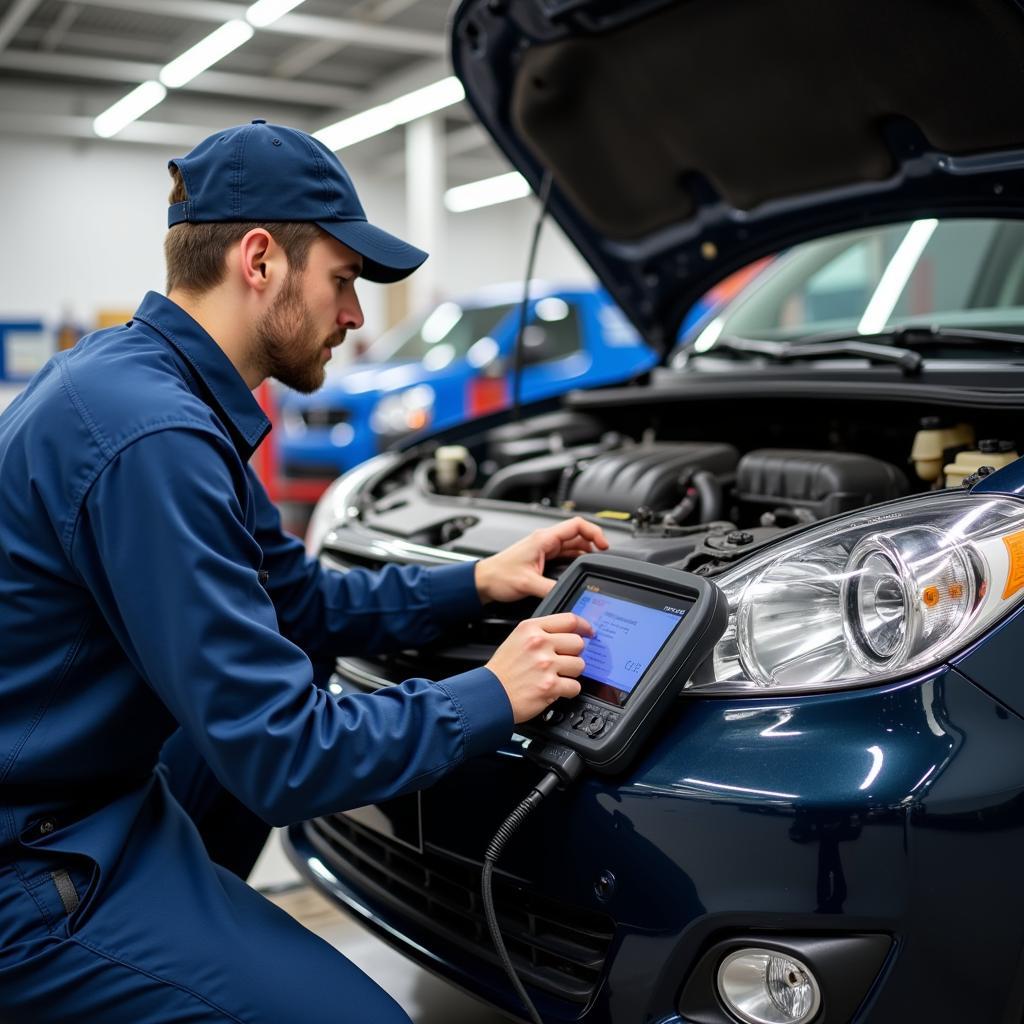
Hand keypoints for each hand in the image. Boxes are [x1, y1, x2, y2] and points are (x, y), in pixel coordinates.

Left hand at [474, 516, 609, 602]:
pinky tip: (580, 570)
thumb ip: (550, 589)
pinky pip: (566, 555)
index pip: (576, 525)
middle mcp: (546, 541)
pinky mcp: (543, 558)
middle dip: (593, 544)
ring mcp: (545, 549)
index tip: (604, 546)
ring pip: (573, 545)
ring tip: (595, 564)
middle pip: (578, 535)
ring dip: (586, 552)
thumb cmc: (499, 576)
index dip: (594, 532)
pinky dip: (576, 560)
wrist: (484, 581)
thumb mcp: (527, 584)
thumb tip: (568, 594)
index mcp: (543, 539)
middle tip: (603, 558)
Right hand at [486, 613, 593, 722]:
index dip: (584, 626)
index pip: (569, 620)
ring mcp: (545, 665)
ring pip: (580, 665)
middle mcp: (539, 644)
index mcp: (531, 629)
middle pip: (578, 643)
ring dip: (571, 673)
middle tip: (562, 661)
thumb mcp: (517, 639)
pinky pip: (575, 686)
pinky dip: (568, 691)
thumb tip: (569, 633)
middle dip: (573, 654)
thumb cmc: (503, 670)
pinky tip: (554, 689)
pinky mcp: (550, 686)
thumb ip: (541, 633)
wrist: (490, 695)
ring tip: (555, 676)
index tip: (589, 632)